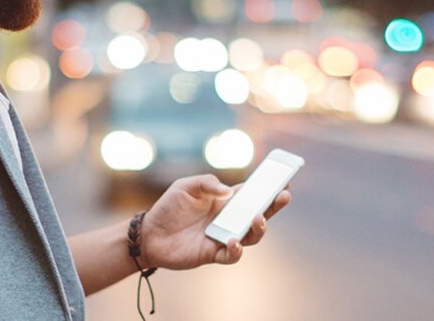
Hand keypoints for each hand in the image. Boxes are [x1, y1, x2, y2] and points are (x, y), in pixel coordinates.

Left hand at [139, 174, 290, 269]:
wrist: (149, 234)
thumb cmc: (168, 208)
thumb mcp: (185, 186)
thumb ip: (208, 183)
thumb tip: (229, 193)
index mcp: (225, 201)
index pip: (251, 193)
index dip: (268, 188)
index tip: (284, 179)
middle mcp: (228, 219)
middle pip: (259, 214)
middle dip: (274, 206)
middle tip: (284, 195)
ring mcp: (223, 237)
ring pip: (251, 236)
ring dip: (259, 228)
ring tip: (258, 218)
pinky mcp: (212, 254)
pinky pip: (232, 255)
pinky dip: (236, 250)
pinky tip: (233, 240)